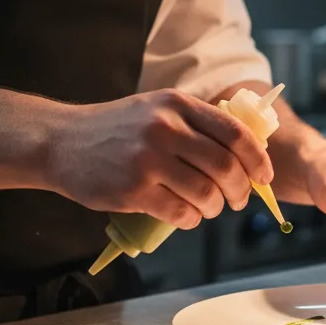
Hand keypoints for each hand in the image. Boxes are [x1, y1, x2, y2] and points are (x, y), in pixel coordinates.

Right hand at [45, 89, 272, 227]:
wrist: (61, 141)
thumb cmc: (118, 129)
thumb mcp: (158, 109)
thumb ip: (197, 125)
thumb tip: (246, 154)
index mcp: (178, 104)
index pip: (235, 133)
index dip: (257, 159)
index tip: (264, 176)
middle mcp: (165, 128)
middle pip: (226, 166)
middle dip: (240, 190)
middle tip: (237, 200)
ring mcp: (148, 159)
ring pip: (205, 193)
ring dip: (214, 208)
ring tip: (209, 209)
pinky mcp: (132, 189)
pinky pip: (180, 213)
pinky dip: (191, 220)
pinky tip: (186, 216)